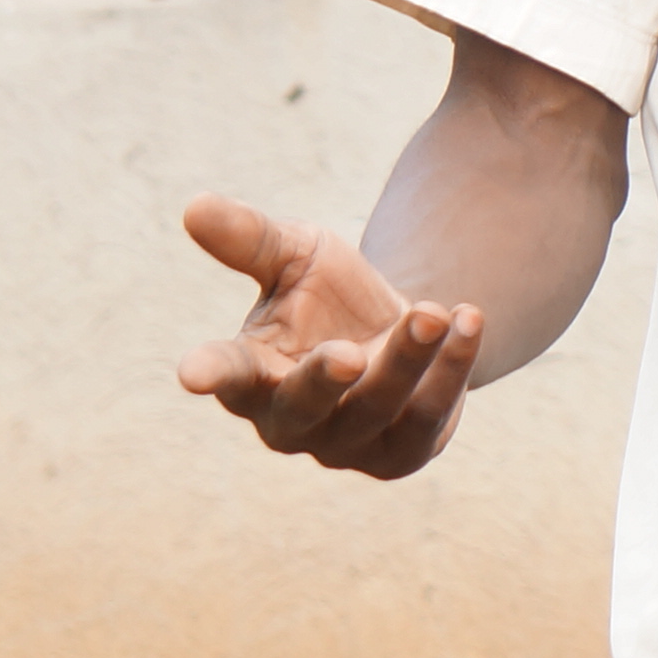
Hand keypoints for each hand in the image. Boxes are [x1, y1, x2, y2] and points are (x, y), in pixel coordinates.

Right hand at [176, 192, 485, 476]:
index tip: (190, 375)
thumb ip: (250, 238)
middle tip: (348, 351)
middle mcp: (291, 420)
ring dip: (406, 359)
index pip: (228, 375)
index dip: (210, 373)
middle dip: (325, 379)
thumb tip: (193, 204)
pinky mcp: (401, 452)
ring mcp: (346, 443)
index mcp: (251, 374)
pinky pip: (427, 414)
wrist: (400, 325)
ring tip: (430, 311)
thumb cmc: (329, 295)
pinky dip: (450, 368)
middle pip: (302, 406)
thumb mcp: (294, 255)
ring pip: (375, 406)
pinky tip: (467, 321)